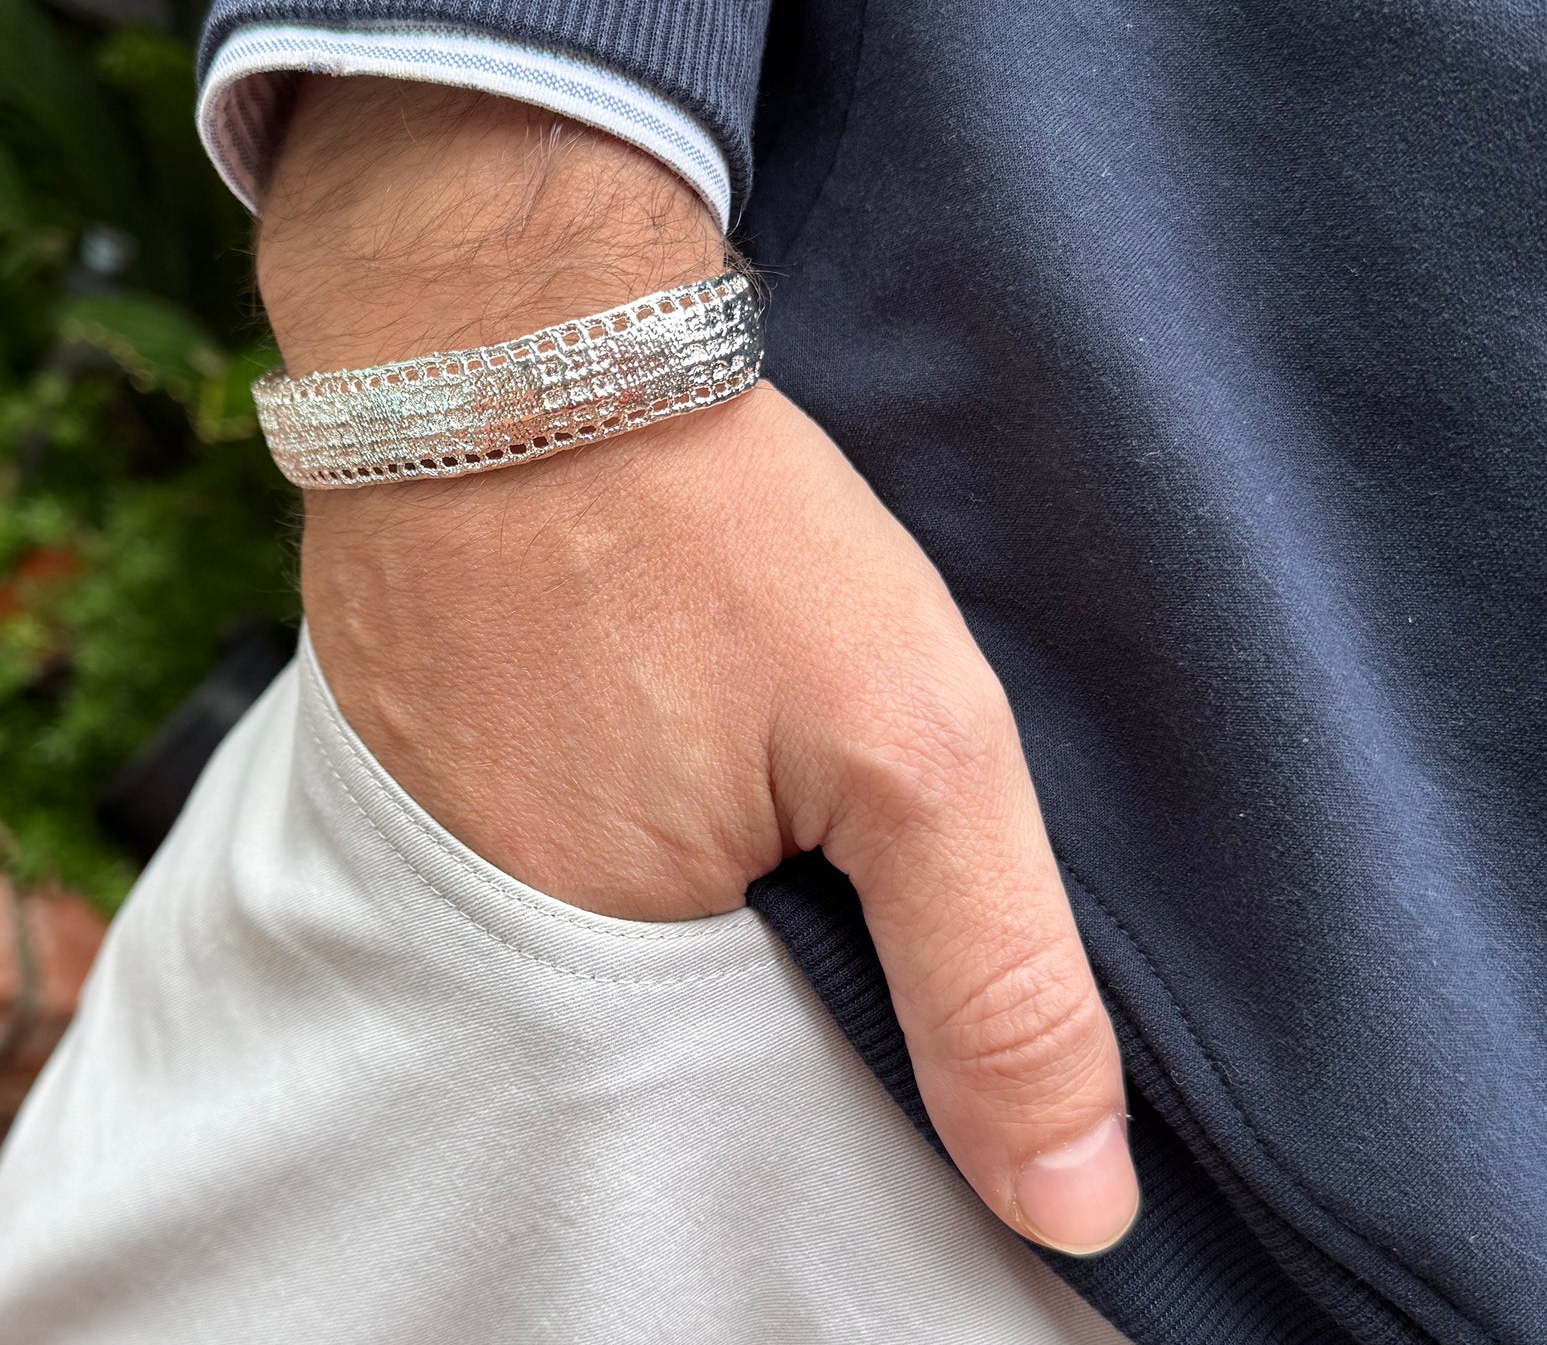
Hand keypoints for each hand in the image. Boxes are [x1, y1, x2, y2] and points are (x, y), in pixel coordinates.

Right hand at [259, 78, 1140, 1256]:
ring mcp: (465, 840)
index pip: (775, 1118)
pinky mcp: (461, 751)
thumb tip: (1078, 1212)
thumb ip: (994, 981)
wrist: (516, 341)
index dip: (878, 1070)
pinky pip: (590, 826)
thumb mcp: (908, 748)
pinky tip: (720, 752)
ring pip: (651, 918)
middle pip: (710, 1022)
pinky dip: (672, 805)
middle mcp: (500, 946)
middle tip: (866, 858)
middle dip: (808, 968)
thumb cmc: (707, 530)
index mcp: (595, 993)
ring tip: (802, 811)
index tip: (931, 970)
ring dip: (737, 881)